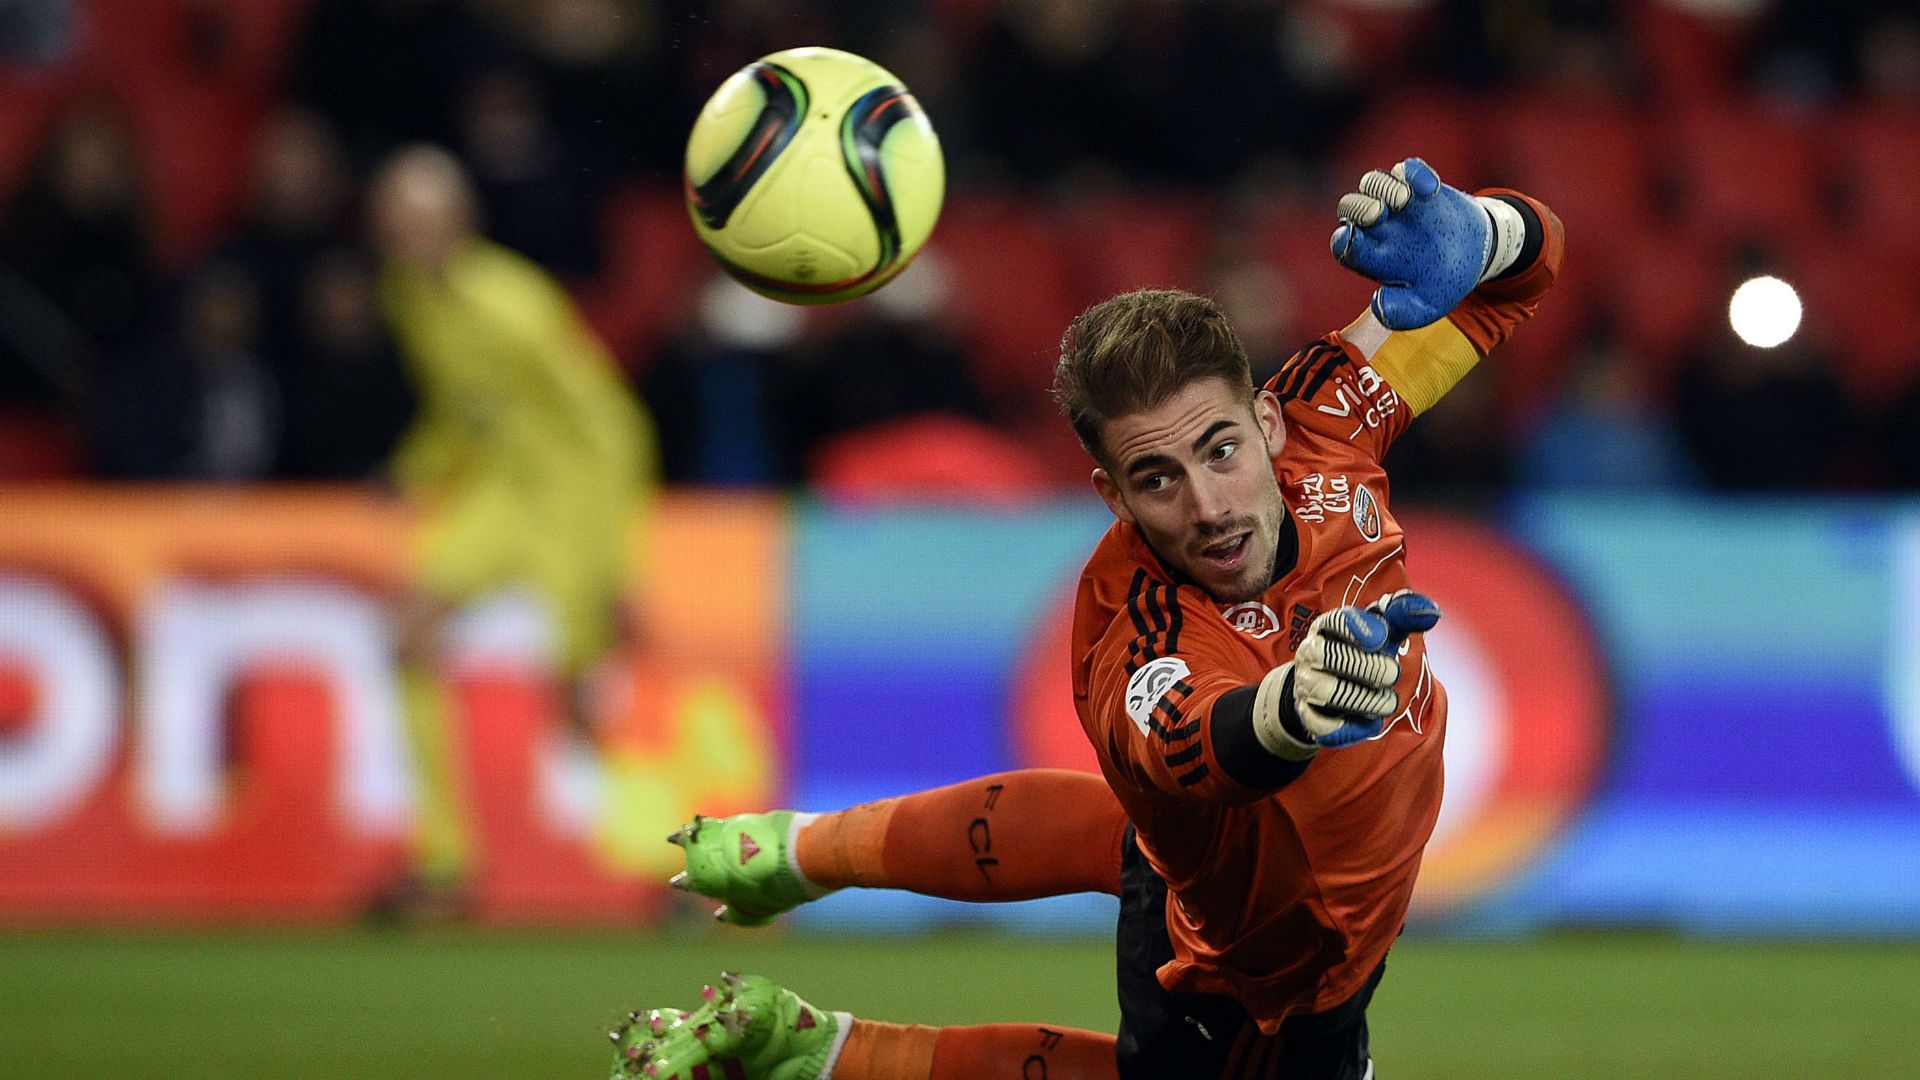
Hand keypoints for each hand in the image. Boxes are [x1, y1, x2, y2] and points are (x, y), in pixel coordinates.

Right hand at [1254, 591, 1440, 757]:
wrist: (1334, 687)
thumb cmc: (1363, 652)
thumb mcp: (1383, 631)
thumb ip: (1405, 617)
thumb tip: (1432, 611)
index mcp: (1328, 627)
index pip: (1335, 620)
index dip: (1358, 628)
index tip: (1382, 638)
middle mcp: (1311, 652)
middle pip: (1329, 655)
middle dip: (1369, 667)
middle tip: (1393, 674)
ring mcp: (1307, 684)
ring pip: (1326, 691)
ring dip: (1364, 699)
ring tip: (1388, 703)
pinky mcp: (1308, 714)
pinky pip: (1322, 724)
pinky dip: (1349, 728)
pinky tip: (1371, 724)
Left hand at [1329, 158, 1492, 330]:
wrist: (1476, 255)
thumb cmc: (1442, 282)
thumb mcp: (1427, 307)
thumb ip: (1402, 313)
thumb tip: (1378, 305)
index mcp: (1373, 257)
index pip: (1345, 246)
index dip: (1344, 241)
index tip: (1353, 239)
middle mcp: (1380, 227)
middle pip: (1351, 208)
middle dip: (1358, 208)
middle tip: (1378, 214)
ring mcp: (1399, 204)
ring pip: (1373, 183)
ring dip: (1383, 187)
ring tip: (1404, 199)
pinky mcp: (1421, 186)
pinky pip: (1407, 169)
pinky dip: (1415, 173)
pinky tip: (1430, 189)